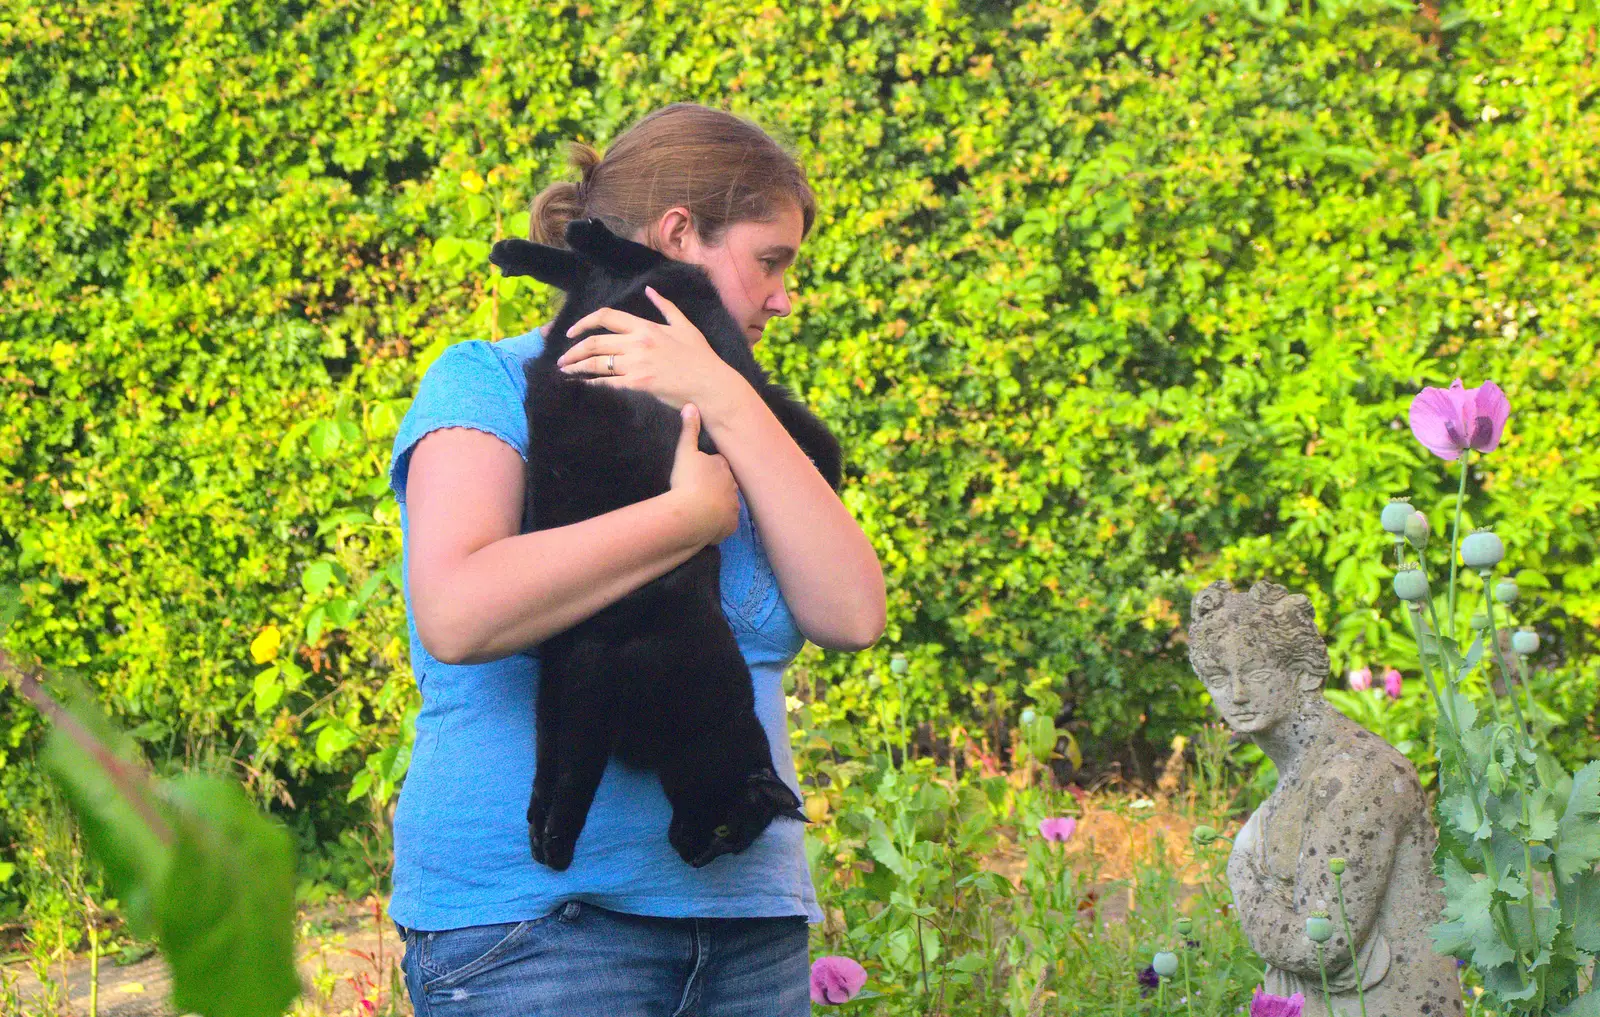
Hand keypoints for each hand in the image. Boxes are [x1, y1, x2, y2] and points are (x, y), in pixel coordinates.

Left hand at [556, 286, 742, 415]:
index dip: (584, 323)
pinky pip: (607, 382)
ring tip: (566, 372)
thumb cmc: (700, 358)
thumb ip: (666, 307)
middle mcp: (638, 342)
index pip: (606, 317)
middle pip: (595, 342)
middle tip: (562, 359)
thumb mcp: (685, 326)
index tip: (572, 332)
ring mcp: (637, 363)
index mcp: (646, 327)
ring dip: (576, 367)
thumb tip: (650, 291)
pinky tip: (583, 387)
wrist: (711, 385)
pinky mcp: (639, 384)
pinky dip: (591, 384)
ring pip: (596, 363)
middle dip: (573, 351)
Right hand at [668, 404, 737, 545]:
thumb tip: (690, 405)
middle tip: (698, 492)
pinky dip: (717, 523)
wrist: (692, 515)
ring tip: (700, 509)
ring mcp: (733, 507)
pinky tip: (705, 525)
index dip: (708, 468)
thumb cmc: (687, 481)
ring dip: (717, 505)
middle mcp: (732, 486)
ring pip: (727, 503)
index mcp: (722, 466)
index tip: (697, 473)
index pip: (718, 464)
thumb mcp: (684, 452)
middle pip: (725, 484)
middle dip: (715, 486)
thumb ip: (688, 430)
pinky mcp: (730, 525)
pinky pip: (725, 523)